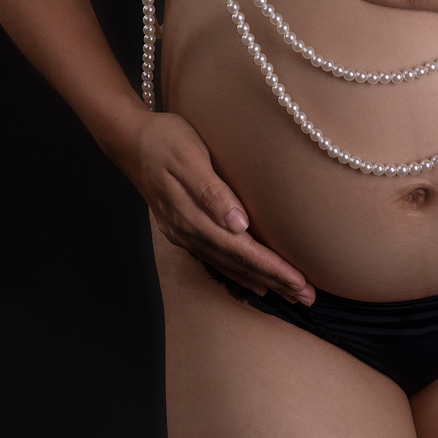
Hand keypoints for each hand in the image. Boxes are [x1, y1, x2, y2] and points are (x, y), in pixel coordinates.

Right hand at [123, 109, 314, 305]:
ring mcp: (185, 233)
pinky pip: (217, 258)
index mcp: (194, 216)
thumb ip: (212, 191)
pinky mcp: (184, 228)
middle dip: (275, 281)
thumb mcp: (189, 156)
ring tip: (290, 294)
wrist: (129, 140)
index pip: (241, 250)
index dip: (272, 267)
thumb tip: (238, 224)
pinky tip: (255, 282)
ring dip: (261, 280)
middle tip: (308, 297)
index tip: (300, 281)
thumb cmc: (165, 139)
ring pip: (229, 265)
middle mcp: (189, 231)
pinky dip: (239, 273)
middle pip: (238, 264)